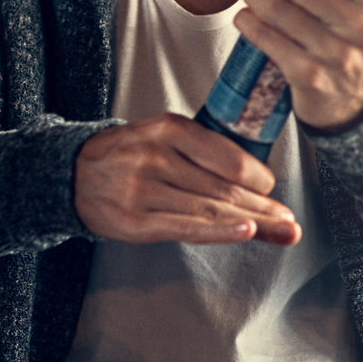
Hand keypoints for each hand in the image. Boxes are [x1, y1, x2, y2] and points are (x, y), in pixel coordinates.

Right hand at [73, 113, 299, 245]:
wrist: (72, 174)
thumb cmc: (128, 155)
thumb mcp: (162, 137)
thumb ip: (203, 153)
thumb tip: (257, 176)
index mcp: (168, 129)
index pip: (225, 155)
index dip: (256, 176)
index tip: (272, 189)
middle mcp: (156, 157)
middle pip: (223, 187)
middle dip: (263, 206)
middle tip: (290, 219)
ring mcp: (144, 190)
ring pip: (210, 209)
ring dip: (252, 222)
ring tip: (281, 230)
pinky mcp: (136, 221)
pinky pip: (186, 227)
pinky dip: (220, 231)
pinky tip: (246, 232)